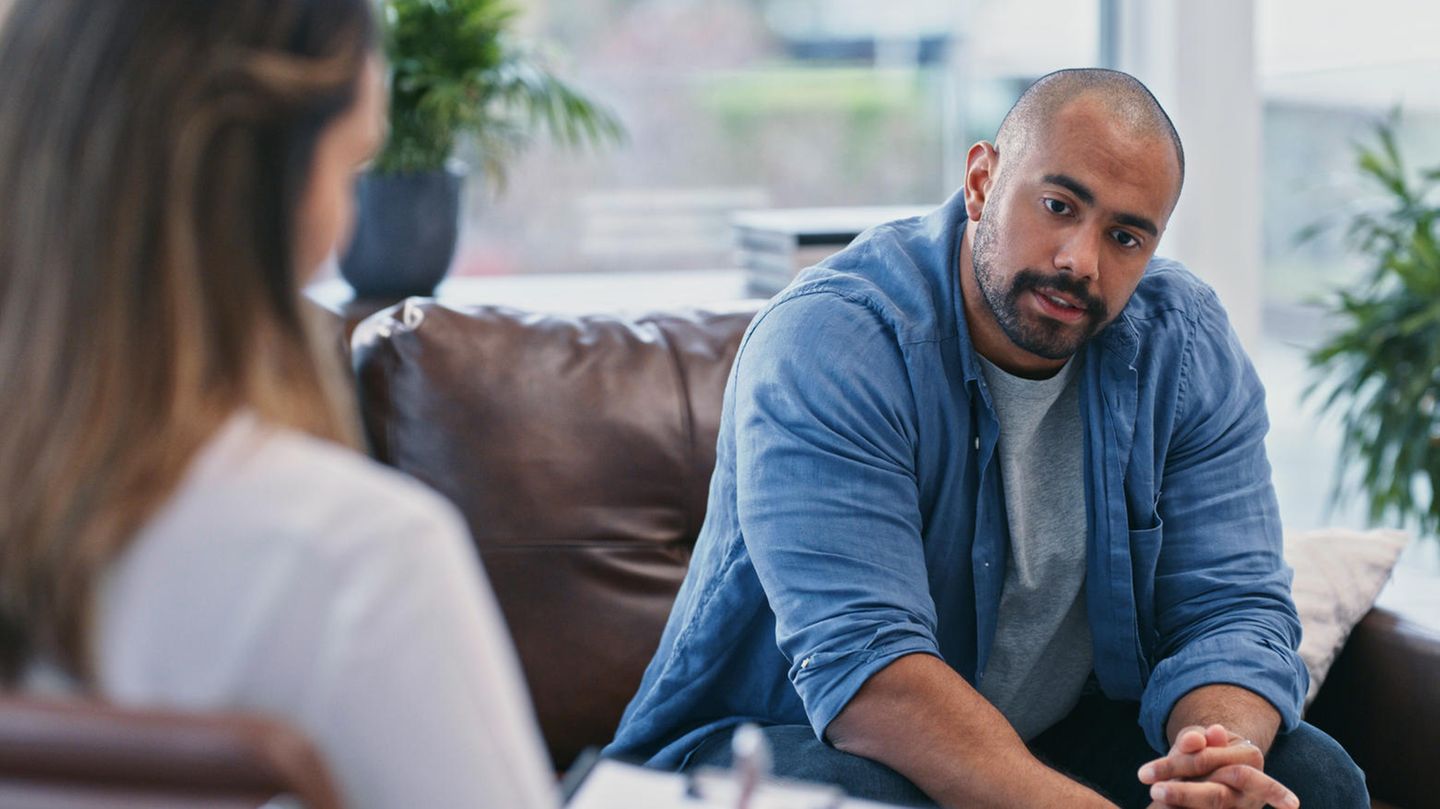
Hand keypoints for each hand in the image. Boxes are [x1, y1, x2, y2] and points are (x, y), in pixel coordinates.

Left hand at [1138, 724, 1298, 808]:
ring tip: (1158, 802)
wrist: (1219, 770)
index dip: (1177, 765)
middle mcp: (1252, 789)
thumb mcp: (1200, 736)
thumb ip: (1195, 737)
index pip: (1209, 761)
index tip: (1143, 773)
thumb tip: (1192, 741)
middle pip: (1217, 796)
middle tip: (1152, 792)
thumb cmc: (1206, 750)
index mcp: (1250, 758)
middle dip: (1181, 794)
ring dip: (1184, 807)